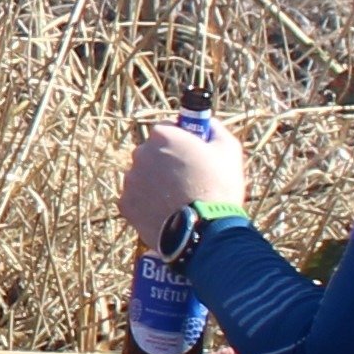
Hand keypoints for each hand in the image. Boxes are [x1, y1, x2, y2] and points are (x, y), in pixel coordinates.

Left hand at [121, 116, 248, 245]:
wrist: (205, 230)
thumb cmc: (219, 187)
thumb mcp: (229, 150)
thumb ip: (215, 130)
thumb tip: (207, 123)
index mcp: (163, 135)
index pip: (167, 129)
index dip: (181, 140)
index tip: (191, 153)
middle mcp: (140, 153)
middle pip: (152, 152)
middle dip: (165, 162)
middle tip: (187, 180)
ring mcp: (130, 179)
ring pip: (142, 176)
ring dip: (155, 184)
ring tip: (178, 200)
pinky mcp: (125, 203)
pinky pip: (136, 199)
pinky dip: (147, 204)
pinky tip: (166, 213)